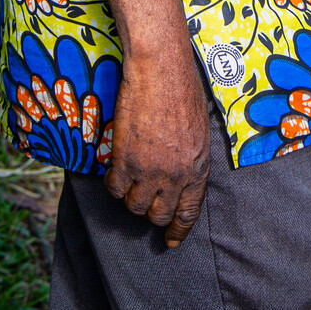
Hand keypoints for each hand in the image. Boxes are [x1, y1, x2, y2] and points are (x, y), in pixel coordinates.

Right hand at [104, 45, 210, 247]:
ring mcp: (150, 170)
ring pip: (134, 206)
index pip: (189, 211)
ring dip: (130, 198)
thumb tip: (181, 172)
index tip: (171, 240)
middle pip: (159, 214)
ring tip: (128, 181)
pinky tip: (114, 171)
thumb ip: (191, 156)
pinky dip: (113, 184)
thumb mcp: (198, 128)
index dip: (178, 229)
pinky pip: (114, 188)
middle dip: (151, 213)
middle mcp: (176, 174)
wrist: (160, 70)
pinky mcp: (126, 160)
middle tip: (144, 203)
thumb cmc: (181, 89)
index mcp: (198, 166)